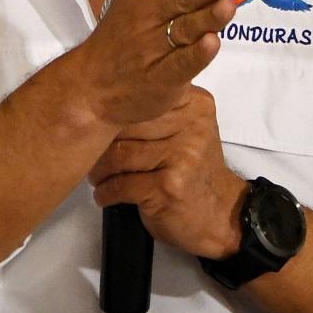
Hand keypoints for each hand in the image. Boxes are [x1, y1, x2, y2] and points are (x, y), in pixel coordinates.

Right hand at [72, 0, 236, 127]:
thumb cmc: (125, 24)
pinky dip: (196, 56)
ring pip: (184, 30)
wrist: (92, 83)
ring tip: (228, 7)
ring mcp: (152, 50)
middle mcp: (146, 17)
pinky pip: (180, 65)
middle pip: (178, 0)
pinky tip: (212, 43)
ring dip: (207, 18)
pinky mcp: (161, 80)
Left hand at [88, 86, 245, 258]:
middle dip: (101, 141)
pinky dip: (106, 192)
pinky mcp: (169, 188)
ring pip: (120, 154)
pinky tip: (105, 195)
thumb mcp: (189, 131)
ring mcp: (181, 157)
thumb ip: (162, 111)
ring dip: (100, 170)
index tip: (94, 119)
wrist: (222, 215)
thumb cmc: (195, 172)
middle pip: (126, 124)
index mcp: (196, 105)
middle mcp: (192, 127)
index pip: (142, 97)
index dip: (112, 109)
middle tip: (89, 152)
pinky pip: (122, 184)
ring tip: (97, 176)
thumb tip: (107, 102)